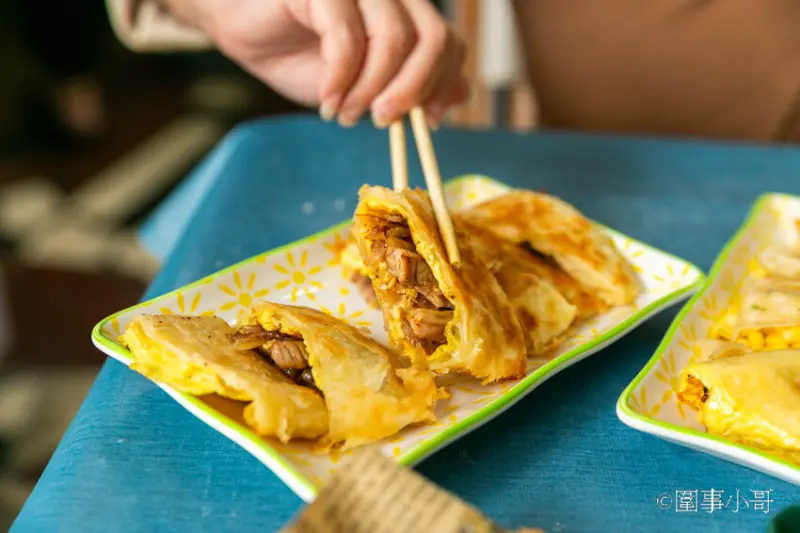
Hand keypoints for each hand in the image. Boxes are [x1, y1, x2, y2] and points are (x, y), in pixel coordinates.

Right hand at [164, 0, 468, 126]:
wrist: (239, 25)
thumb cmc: (300, 50)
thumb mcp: (363, 82)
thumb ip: (410, 85)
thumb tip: (460, 94)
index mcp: (404, 9)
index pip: (448, 42)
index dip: (442, 83)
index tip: (426, 122)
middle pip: (433, 38)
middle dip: (412, 90)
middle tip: (384, 122)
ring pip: (393, 39)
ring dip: (369, 90)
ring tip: (344, 113)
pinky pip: (346, 37)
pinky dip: (340, 79)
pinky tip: (326, 99)